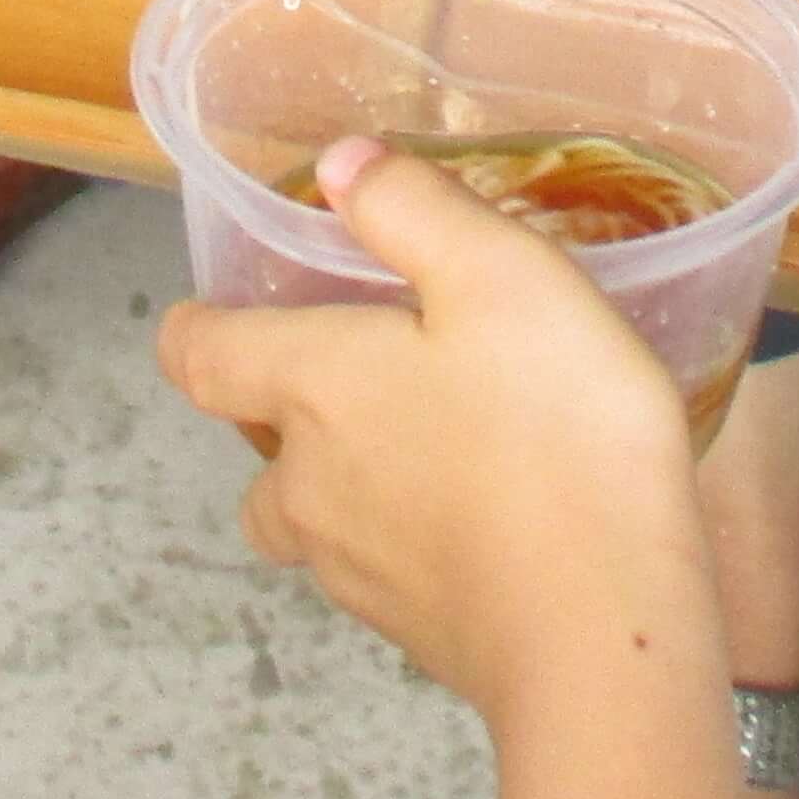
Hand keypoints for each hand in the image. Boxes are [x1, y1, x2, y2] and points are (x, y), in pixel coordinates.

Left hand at [158, 139, 726, 730]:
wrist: (603, 630)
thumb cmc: (554, 433)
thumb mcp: (502, 276)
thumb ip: (413, 210)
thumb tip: (339, 165)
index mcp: (312, 388)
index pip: (198, 358)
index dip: (195, 330)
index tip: (212, 315)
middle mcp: (311, 487)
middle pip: (256, 459)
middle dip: (288, 423)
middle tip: (363, 382)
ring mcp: (359, 574)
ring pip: (317, 527)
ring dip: (351, 489)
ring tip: (438, 450)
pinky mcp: (416, 633)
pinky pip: (386, 577)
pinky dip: (415, 545)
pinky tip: (493, 522)